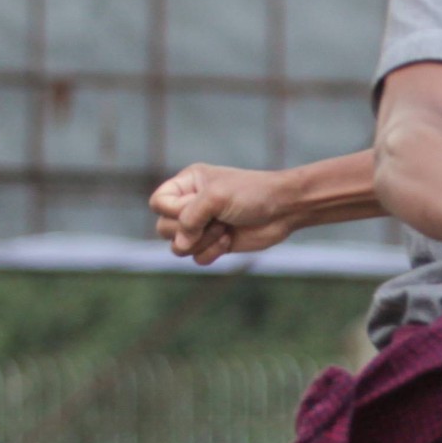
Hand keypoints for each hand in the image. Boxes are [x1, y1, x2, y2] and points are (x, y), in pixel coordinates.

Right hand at [151, 164, 298, 264]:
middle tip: (214, 221)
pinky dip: (211, 253)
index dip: (171, 211)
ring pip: (179, 246)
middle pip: (163, 228)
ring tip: (223, 230)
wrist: (283, 210)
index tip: (196, 208)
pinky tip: (229, 240)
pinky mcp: (214, 244)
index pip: (158, 203)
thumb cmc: (251, 195)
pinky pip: (197, 258)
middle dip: (189, 229)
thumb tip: (179, 245)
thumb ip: (190, 218)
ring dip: (201, 242)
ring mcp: (202, 226)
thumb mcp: (216, 197)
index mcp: (187, 184)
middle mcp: (191, 205)